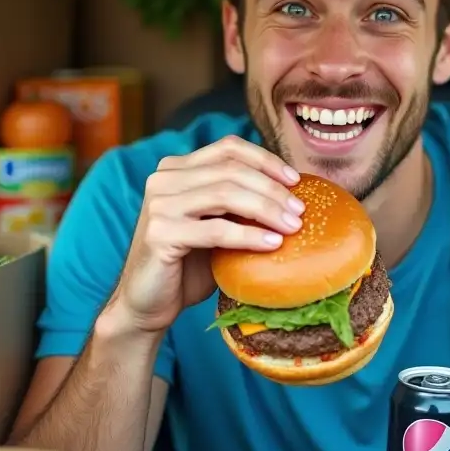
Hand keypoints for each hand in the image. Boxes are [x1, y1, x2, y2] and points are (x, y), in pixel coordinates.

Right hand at [109, 136, 305, 334]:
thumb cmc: (188, 265)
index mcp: (177, 168)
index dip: (265, 159)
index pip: (228, 148)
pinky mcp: (160, 233)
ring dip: (267, 209)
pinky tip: (272, 244)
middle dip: (272, 188)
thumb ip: (237, 203)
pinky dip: (249, 236)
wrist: (148, 302)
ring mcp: (159, 204)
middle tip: (301, 210)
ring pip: (226, 194)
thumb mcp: (215, 224)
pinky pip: (216, 230)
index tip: (295, 179)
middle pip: (231, 170)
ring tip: (294, 227)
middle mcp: (163, 178)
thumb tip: (292, 192)